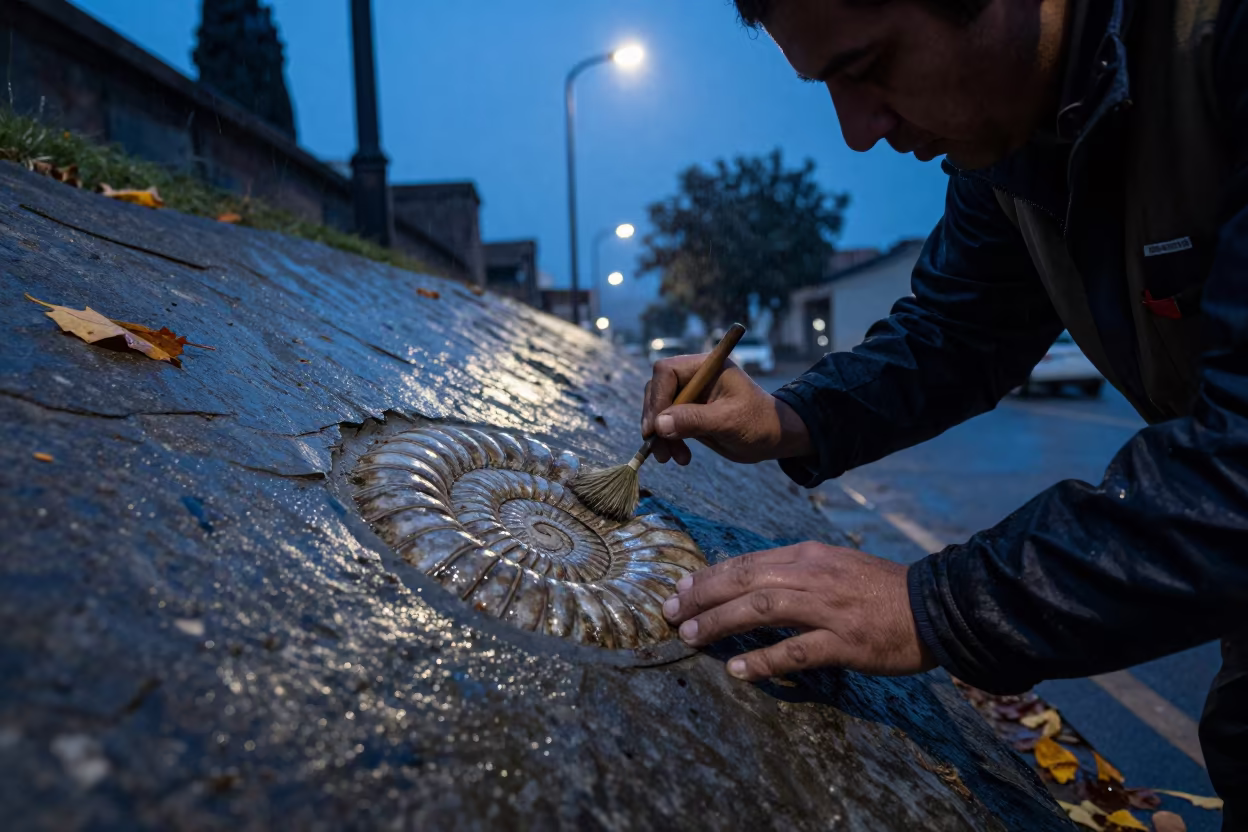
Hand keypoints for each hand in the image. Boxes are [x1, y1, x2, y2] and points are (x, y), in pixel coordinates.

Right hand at [641, 352, 812, 464]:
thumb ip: (694, 420)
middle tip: (657, 447)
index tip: (655, 426)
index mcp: (706, 367)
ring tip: (669, 458)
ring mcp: (690, 396)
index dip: (657, 397)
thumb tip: (659, 425)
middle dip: (654, 420)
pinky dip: (667, 441)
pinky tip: (680, 457)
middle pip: (657, 390)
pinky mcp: (688, 415)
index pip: (666, 371)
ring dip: (659, 435)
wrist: (773, 437)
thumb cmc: (758, 422)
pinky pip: (666, 425)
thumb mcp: (728, 421)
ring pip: (658, 411)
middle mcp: (694, 378)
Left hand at [661, 542, 935, 680]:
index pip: (748, 561)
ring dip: (721, 622)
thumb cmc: (879, 589)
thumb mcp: (834, 566)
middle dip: (703, 596)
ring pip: (762, 609)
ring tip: (690, 636)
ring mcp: (828, 608)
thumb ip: (795, 572)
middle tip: (670, 611)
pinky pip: (796, 650)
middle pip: (746, 580)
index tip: (680, 588)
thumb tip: (749, 583)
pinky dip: (763, 659)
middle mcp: (813, 576)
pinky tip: (737, 670)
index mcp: (808, 556)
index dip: (710, 575)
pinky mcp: (845, 641)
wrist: (934, 605)